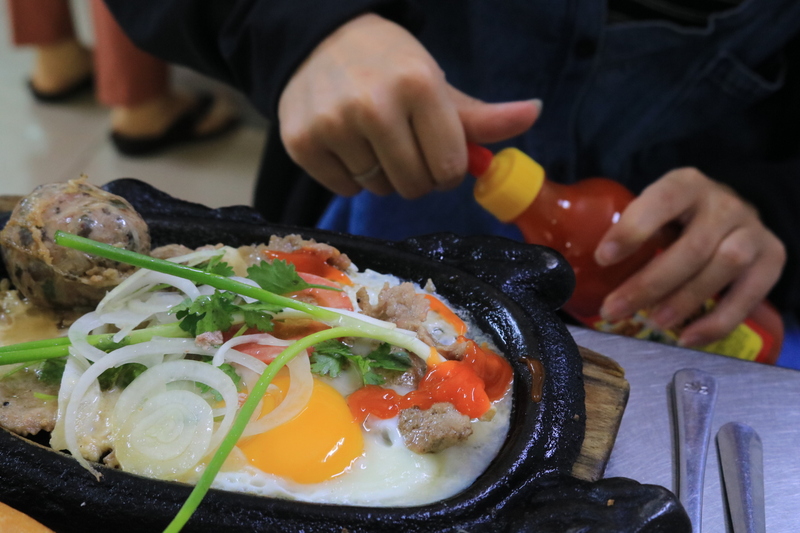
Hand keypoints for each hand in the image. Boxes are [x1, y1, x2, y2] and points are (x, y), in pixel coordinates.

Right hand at [278, 13, 540, 197]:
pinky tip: (345, 144)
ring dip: (382, 174)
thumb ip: (483, 114)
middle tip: (404, 146)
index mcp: (418, 85)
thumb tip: (534, 113)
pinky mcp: (301, 142)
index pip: (449, 168)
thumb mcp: (437, 84)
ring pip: (378, 189)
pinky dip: (350, 176)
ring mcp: (333, 125)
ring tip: (371, 139)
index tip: (436, 152)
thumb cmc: (389, 66)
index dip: (447, 168)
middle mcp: (373, 105)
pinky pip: (344, 189)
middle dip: (417, 175)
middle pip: (414, 186)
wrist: (319, 40)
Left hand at [594, 168, 785, 346]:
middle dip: (650, 284)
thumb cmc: (678, 219)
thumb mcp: (651, 210)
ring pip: (723, 266)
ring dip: (684, 301)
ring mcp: (751, 230)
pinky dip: (717, 321)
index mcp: (686, 184)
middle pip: (691, 246)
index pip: (662, 200)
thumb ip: (620, 228)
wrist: (732, 215)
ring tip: (653, 323)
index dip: (633, 229)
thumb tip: (565, 257)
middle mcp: (723, 203)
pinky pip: (749, 294)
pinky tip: (688, 337)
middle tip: (614, 310)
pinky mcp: (772, 258)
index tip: (603, 257)